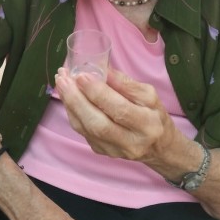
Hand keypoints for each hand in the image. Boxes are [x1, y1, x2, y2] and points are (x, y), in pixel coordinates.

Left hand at [55, 67, 175, 161]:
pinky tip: (68, 96)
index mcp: (147, 125)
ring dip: (70, 104)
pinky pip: (82, 131)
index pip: (119, 110)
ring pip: (85, 128)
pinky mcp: (101, 151)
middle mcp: (130, 143)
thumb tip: (102, 69)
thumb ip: (125, 83)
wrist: (158, 147)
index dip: (98, 93)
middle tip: (63, 79)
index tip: (82, 75)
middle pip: (97, 123)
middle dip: (76, 99)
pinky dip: (72, 112)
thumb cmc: (153, 115)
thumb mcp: (149, 95)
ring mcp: (113, 151)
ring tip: (62, 83)